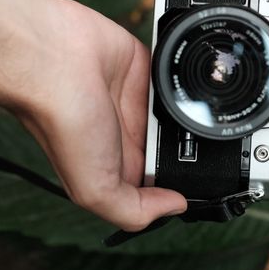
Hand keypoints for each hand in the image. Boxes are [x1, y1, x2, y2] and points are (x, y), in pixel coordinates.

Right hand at [17, 0, 186, 230]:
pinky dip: (185, 83)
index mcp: (116, 167)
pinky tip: (196, 86)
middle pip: (175, 148)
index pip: (158, 184)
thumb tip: (175, 207)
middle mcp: (127, 135)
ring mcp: (138, 102)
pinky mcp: (147, 70)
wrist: (55, 59)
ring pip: (181, 115)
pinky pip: (176, 80)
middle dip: (193, 148)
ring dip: (194, 114)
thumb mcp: (94, 188)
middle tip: (213, 147)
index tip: (206, 187)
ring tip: (208, 114)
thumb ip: (133, 209)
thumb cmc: (63, 122)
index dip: (181, 186)